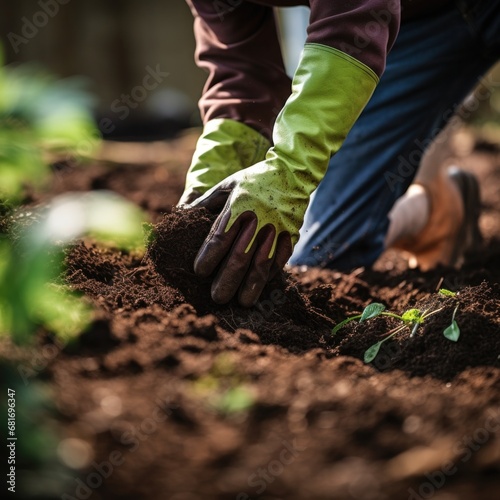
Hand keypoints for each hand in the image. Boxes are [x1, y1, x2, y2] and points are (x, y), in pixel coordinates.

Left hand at [190, 44, 378, 305]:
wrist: (293, 173)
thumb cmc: (253, 181)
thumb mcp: (227, 185)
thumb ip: (205, 203)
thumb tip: (182, 217)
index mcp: (238, 206)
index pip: (219, 236)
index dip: (208, 256)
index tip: (200, 272)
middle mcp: (258, 219)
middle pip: (240, 256)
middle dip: (227, 280)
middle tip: (216, 297)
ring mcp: (277, 229)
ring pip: (263, 263)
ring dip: (251, 286)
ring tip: (242, 302)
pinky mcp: (291, 235)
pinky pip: (280, 260)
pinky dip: (269, 277)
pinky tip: (260, 288)